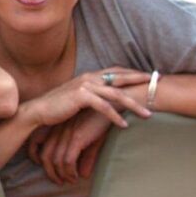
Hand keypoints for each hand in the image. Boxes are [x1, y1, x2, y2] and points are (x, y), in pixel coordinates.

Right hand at [19, 67, 151, 131]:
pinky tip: (124, 125)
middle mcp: (89, 77)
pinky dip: (115, 116)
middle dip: (140, 82)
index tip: (148, 77)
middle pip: (120, 79)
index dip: (132, 73)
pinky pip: (103, 107)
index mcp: (89, 75)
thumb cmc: (57, 107)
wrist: (38, 111)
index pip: (116, 71)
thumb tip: (104, 98)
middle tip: (157, 86)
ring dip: (134, 105)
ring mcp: (85, 86)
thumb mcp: (77, 98)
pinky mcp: (81, 97)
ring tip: (148, 114)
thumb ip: (92, 94)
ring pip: (116, 94)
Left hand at [29, 109, 116, 185]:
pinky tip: (77, 177)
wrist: (113, 105)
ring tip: (71, 181)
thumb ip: (86, 156)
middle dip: (50, 172)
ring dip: (62, 174)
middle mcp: (60, 129)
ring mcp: (68, 133)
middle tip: (59, 182)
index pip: (36, 141)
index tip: (44, 167)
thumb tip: (84, 175)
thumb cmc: (104, 120)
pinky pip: (68, 160)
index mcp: (58, 125)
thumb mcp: (93, 140)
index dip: (35, 155)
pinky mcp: (78, 137)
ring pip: (56, 160)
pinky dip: (71, 171)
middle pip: (45, 155)